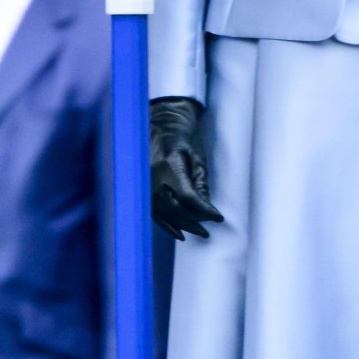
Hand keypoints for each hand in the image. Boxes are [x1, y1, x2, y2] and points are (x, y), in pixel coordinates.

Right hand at [150, 96, 223, 240]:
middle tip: (208, 229)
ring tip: (199, 232)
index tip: (217, 217)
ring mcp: (145, 183)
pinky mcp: (141, 188)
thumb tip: (207, 209)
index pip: (188, 197)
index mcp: (170, 165)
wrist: (162, 126)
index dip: (203, 211)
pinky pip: (153, 212)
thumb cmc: (184, 139)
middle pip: (175, 208)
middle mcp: (154, 176)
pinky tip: (179, 233)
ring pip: (164, 213)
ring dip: (182, 225)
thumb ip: (201, 184)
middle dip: (194, 221)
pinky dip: (167, 224)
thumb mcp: (197, 158)